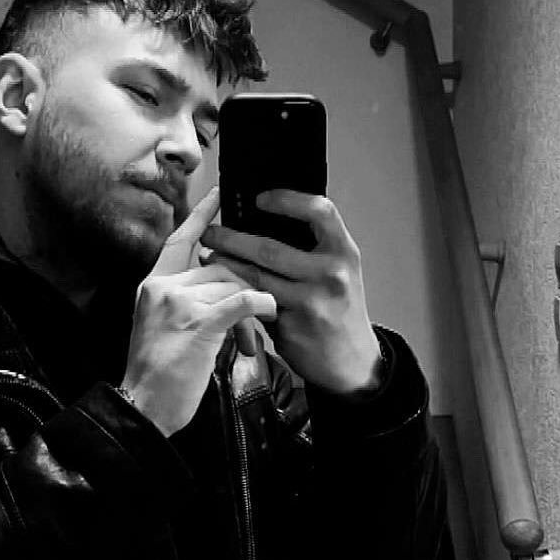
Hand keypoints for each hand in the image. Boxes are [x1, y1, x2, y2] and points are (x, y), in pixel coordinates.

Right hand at [122, 187, 276, 435]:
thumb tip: (223, 287)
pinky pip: (242, 300)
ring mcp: (179, 302)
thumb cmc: (157, 374)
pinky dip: (261, 305)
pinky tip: (270, 312)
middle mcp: (163, 286)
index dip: (200, 216)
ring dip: (252, 309)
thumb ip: (184, 301)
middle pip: (219, 265)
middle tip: (257, 314)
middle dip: (244, 287)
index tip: (218, 194)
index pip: (179, 240)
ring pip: (233, 283)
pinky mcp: (198, 322)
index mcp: (153, 284)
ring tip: (251, 340)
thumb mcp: (161, 327)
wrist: (144, 404)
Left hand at [201, 190, 381, 395]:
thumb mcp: (337, 271)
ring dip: (226, 265)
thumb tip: (263, 222)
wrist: (352, 361)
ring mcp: (311, 301)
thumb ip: (311, 249)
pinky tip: (221, 288)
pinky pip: (255, 304)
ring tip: (207, 256)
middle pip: (270, 248)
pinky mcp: (291, 326)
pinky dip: (236, 294)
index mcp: (344, 251)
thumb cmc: (338, 309)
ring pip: (256, 277)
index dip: (287, 199)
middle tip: (210, 232)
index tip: (260, 198)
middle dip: (232, 238)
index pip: (319, 211)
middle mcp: (331, 273)